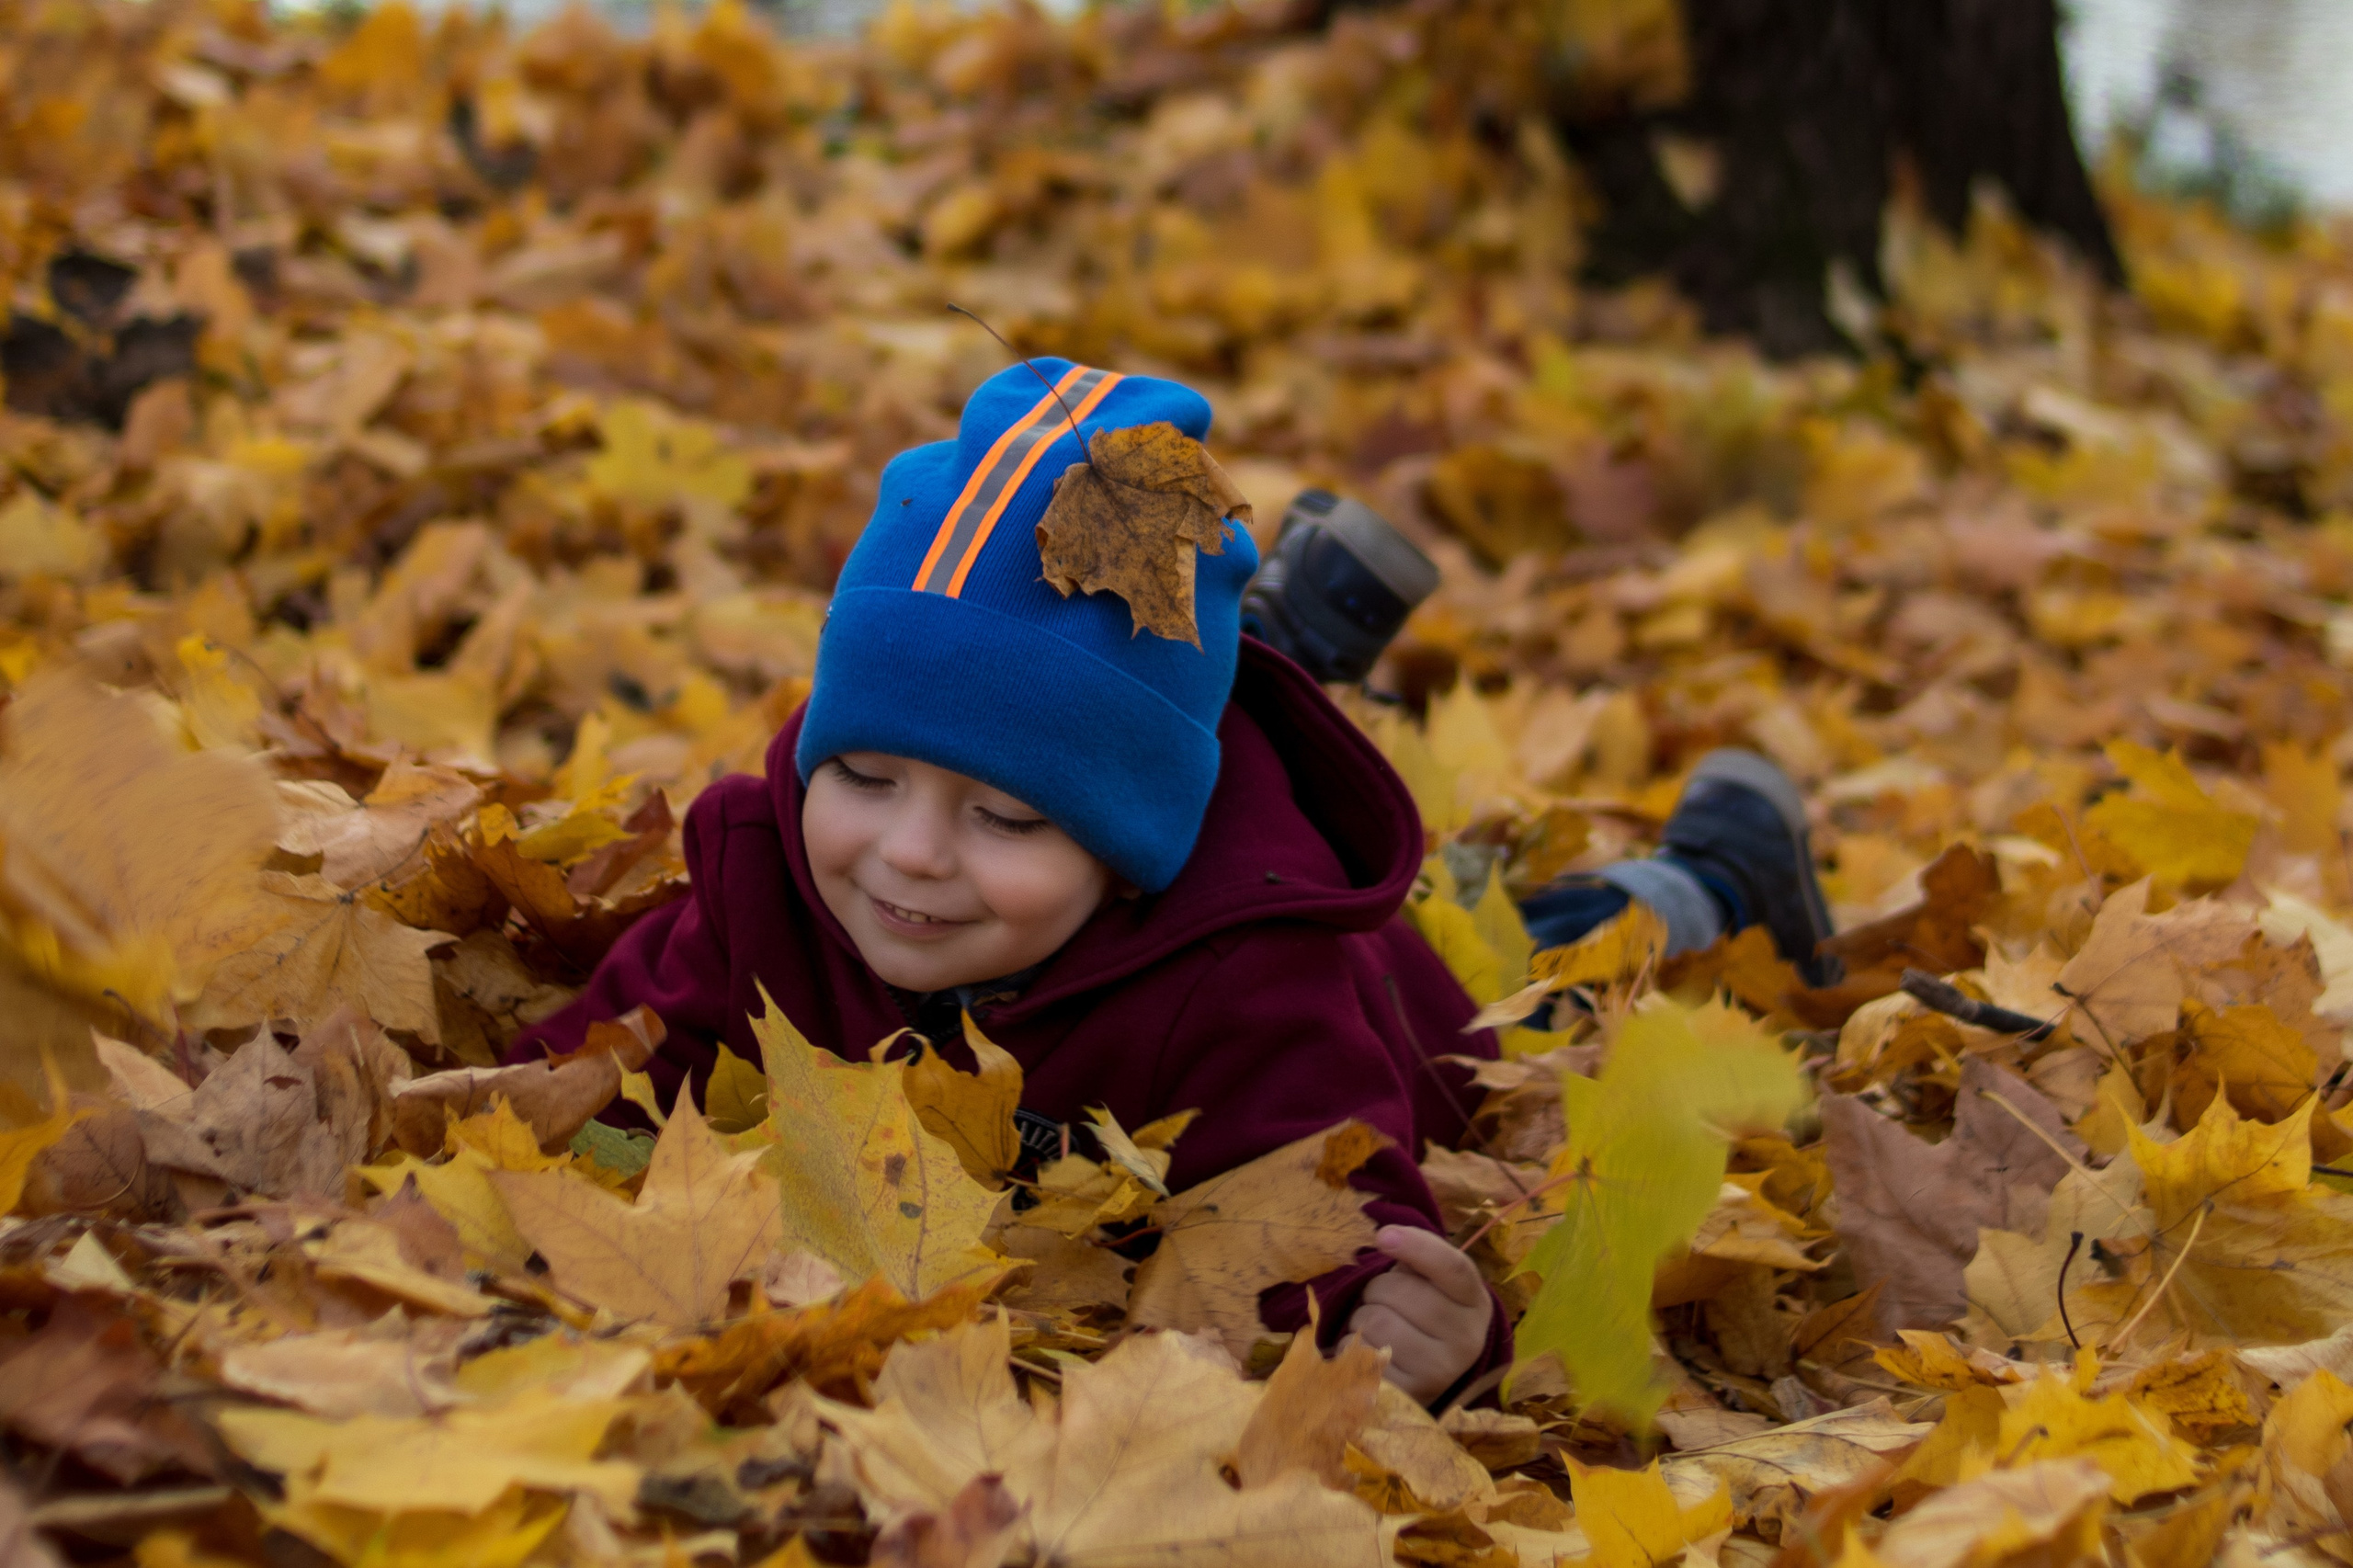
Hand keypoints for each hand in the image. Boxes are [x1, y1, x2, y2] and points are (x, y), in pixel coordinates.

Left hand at [1345, 1225, 1491, 1405]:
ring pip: (1374, 1321)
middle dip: (1377, 1289)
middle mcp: (1467, 1340)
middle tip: (1384, 1302)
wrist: (1431, 1372)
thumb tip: (1386, 1236)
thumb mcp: (1433, 1283)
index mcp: (1475, 1303)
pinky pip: (1358, 1354)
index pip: (1453, 1268)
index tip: (1383, 1236)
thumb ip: (1418, 1256)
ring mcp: (1439, 1372)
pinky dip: (1352, 1348)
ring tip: (1379, 1330)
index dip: (1417, 1247)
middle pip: (1397, 1292)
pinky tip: (1371, 1354)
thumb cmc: (1425, 1313)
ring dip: (1361, 1319)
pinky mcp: (1407, 1395)